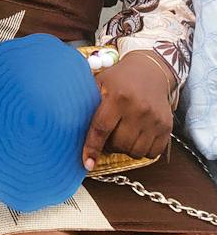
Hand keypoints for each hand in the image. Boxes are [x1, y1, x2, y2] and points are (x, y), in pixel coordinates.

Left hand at [81, 51, 173, 168]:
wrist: (150, 70)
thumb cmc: (119, 78)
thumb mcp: (99, 82)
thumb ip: (87, 102)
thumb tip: (66, 123)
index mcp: (118, 97)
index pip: (101, 128)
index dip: (92, 148)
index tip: (87, 163)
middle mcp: (139, 109)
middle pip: (119, 144)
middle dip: (110, 145)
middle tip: (107, 135)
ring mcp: (155, 120)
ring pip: (135, 151)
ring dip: (125, 149)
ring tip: (121, 134)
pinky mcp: (167, 127)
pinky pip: (152, 153)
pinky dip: (142, 150)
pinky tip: (136, 136)